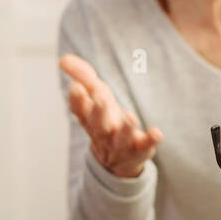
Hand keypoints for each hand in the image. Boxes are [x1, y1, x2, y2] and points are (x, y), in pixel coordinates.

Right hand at [60, 54, 162, 177]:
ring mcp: (122, 143)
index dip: (77, 99)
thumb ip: (83, 77)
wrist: (118, 161)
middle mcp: (104, 132)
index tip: (75, 86)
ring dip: (125, 128)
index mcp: (90, 119)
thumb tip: (63, 58)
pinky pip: (146, 146)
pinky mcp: (141, 149)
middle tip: (100, 98)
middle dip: (99, 112)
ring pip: (122, 138)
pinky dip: (151, 140)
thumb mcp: (95, 97)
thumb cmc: (105, 120)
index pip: (80, 109)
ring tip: (130, 116)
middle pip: (98, 124)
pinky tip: (156, 132)